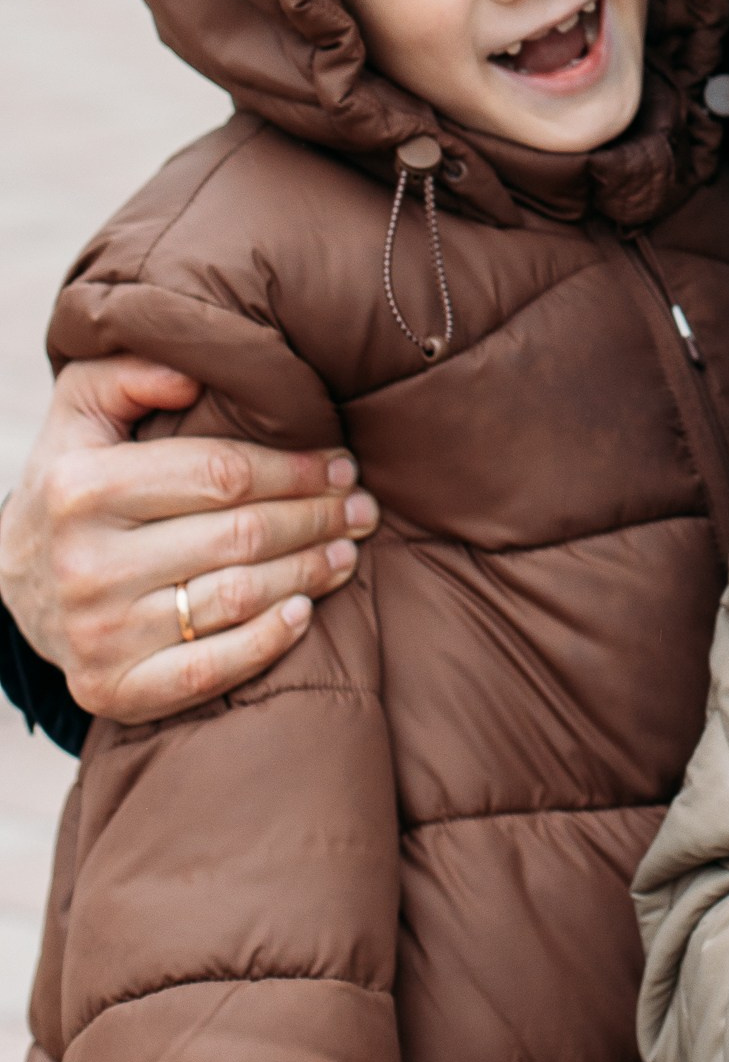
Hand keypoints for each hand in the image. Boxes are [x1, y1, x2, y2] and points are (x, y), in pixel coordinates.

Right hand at [0, 358, 377, 723]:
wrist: (14, 577)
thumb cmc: (71, 480)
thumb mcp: (81, 410)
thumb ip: (129, 372)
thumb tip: (194, 372)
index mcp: (82, 489)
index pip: (222, 475)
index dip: (295, 469)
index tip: (341, 463)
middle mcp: (86, 565)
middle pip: (240, 536)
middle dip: (316, 518)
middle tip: (361, 507)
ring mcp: (99, 635)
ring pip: (237, 598)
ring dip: (308, 572)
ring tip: (347, 550)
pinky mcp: (110, 690)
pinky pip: (208, 670)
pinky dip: (266, 642)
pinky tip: (303, 612)